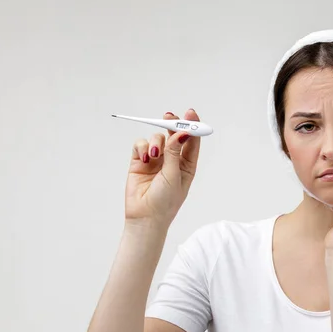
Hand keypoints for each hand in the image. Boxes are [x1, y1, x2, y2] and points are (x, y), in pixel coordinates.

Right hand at [124, 109, 201, 230]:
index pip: (191, 141)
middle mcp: (172, 160)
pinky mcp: (140, 161)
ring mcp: (156, 160)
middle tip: (169, 116)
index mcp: (187, 164)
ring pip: (157, 138)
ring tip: (153, 155)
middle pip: (174, 135)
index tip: (190, 114)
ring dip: (155, 142)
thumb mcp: (174, 175)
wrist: (145, 217)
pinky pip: (141, 144)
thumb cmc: (165, 201)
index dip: (192, 126)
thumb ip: (175, 153)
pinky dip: (142, 147)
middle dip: (172, 124)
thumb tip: (181, 133)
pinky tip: (144, 159)